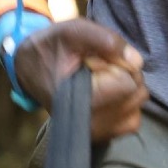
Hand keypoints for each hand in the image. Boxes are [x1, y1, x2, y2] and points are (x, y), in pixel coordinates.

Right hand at [12, 17, 147, 140]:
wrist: (30, 67)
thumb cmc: (51, 47)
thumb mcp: (73, 31)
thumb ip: (105, 40)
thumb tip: (137, 61)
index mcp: (82, 102)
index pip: (127, 82)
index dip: (118, 63)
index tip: (95, 59)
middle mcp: (91, 124)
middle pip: (136, 93)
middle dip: (124, 73)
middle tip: (96, 67)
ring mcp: (97, 133)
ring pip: (137, 104)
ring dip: (126, 87)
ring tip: (100, 79)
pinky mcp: (103, 136)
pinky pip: (133, 119)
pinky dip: (126, 103)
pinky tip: (108, 93)